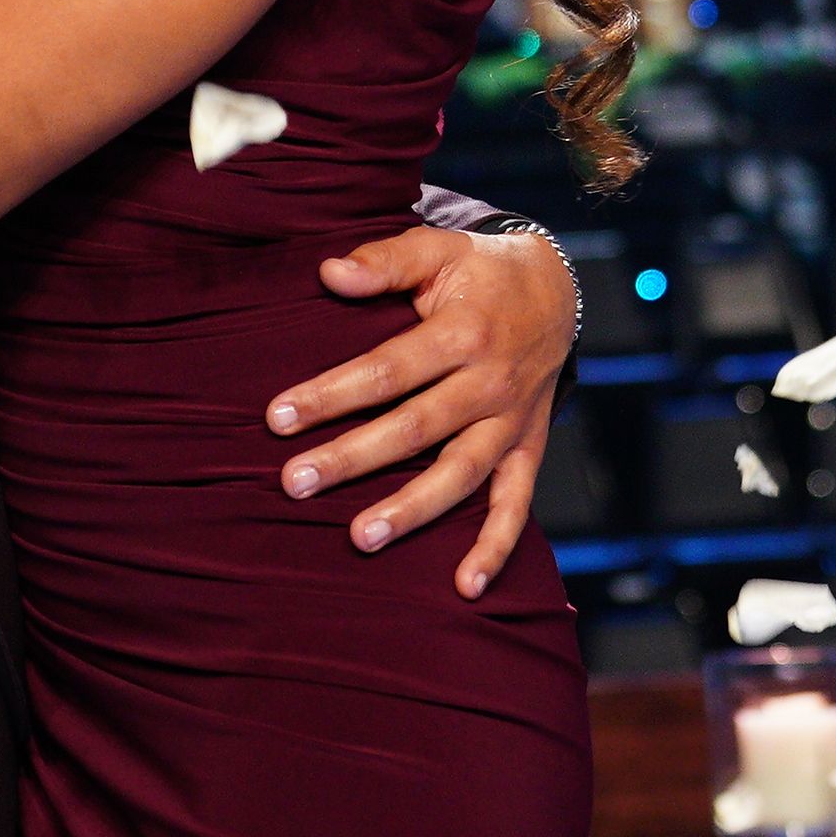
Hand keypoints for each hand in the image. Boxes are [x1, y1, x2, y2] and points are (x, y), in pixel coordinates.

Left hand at [265, 226, 574, 597]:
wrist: (558, 290)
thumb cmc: (479, 272)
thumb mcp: (437, 249)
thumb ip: (385, 261)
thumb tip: (329, 272)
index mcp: (463, 332)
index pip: (387, 370)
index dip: (331, 394)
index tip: (277, 417)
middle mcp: (490, 383)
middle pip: (415, 428)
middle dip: (352, 458)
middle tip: (294, 482)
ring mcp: (512, 422)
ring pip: (460, 474)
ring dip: (412, 510)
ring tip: (360, 536)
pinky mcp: (528, 449)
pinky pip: (515, 506)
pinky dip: (496, 549)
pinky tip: (465, 587)